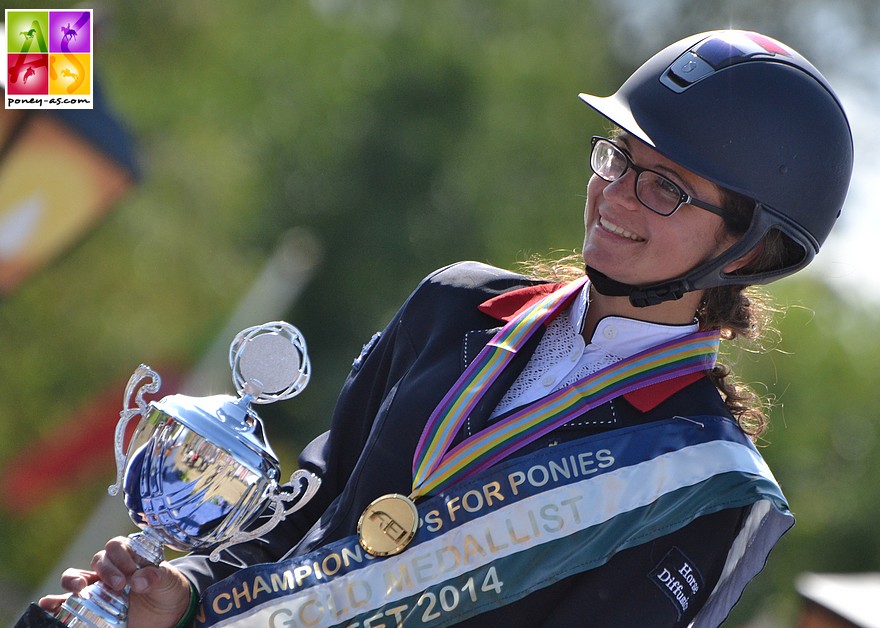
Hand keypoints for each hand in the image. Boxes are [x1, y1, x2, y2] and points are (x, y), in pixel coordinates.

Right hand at [38, 536, 192, 626]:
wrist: (168, 615)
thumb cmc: (167, 591)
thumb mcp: (169, 581)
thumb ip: (158, 576)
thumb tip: (140, 580)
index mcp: (130, 556)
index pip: (117, 546)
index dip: (122, 556)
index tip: (133, 571)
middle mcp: (111, 569)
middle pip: (99, 560)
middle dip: (107, 570)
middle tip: (119, 585)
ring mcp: (98, 587)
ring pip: (76, 576)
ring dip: (73, 580)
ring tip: (80, 588)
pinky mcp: (90, 607)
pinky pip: (67, 602)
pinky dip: (55, 602)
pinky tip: (48, 604)